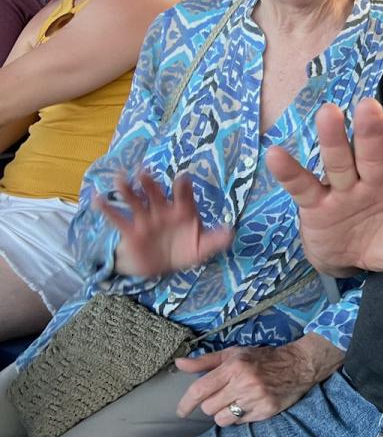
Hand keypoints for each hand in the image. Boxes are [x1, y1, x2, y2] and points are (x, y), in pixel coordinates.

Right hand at [97, 171, 232, 276]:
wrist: (163, 265)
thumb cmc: (185, 249)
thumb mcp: (203, 248)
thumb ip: (216, 240)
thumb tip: (231, 233)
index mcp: (183, 211)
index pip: (184, 196)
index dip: (183, 187)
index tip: (182, 177)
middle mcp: (163, 210)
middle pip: (157, 194)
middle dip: (151, 183)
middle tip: (143, 171)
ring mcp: (146, 219)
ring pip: (136, 201)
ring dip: (128, 190)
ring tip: (120, 178)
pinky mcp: (131, 231)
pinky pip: (118, 219)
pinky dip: (108, 209)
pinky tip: (97, 199)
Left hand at [174, 333, 343, 425]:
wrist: (298, 364)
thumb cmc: (262, 358)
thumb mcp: (233, 354)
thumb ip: (205, 361)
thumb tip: (179, 364)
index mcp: (233, 366)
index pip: (200, 389)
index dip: (186, 403)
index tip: (181, 412)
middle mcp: (243, 383)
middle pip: (209, 408)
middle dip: (211, 405)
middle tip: (222, 396)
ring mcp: (256, 398)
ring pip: (222, 419)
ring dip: (223, 414)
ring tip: (234, 403)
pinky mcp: (266, 411)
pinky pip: (239, 423)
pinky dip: (239, 417)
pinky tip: (248, 405)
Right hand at [265, 99, 382, 276]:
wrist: (347, 260)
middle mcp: (373, 181)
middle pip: (372, 155)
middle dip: (371, 133)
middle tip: (369, 105)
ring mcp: (342, 190)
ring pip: (338, 162)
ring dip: (333, 140)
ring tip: (328, 113)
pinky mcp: (315, 205)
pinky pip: (302, 186)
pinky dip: (289, 172)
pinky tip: (276, 154)